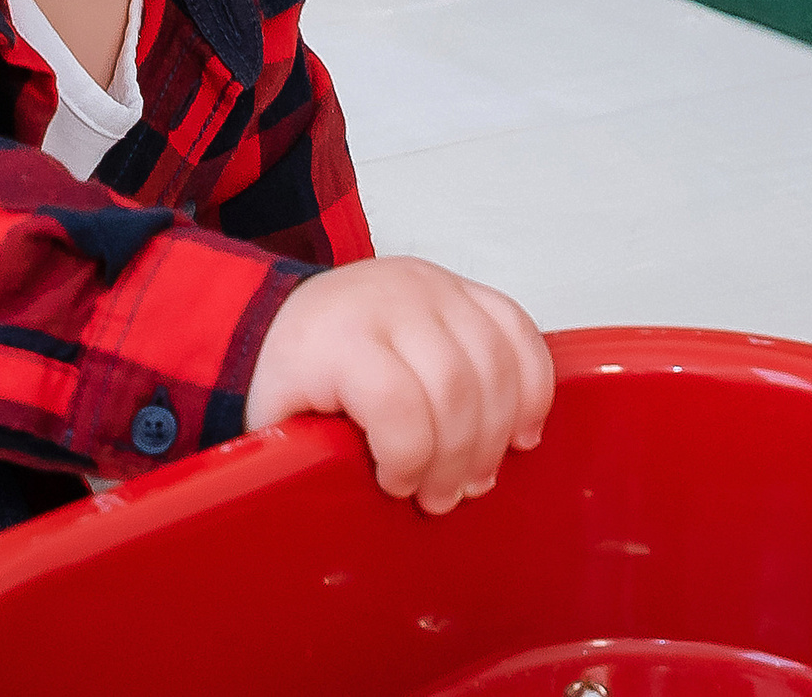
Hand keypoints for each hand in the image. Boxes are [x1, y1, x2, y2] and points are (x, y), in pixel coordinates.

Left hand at [245, 257, 552, 513]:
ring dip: (498, 433)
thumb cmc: (295, 373)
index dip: (408, 457)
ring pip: (496, 362)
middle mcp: (391, 302)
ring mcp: (435, 289)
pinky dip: (532, 386)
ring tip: (477, 474)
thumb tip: (329, 521)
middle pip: (454, 386)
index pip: (395, 400)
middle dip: (459, 458)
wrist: (297, 311)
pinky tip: (518, 430)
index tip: (397, 486)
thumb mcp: (280, 420)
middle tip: (444, 496)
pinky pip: (520, 331)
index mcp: (337, 338)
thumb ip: (307, 462)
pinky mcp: (467, 290)